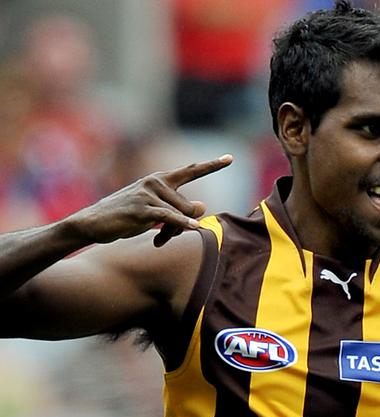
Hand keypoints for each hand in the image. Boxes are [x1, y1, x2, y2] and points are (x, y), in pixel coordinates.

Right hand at [68, 154, 232, 245]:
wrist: (93, 224)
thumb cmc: (125, 218)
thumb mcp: (155, 212)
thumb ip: (179, 209)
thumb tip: (204, 207)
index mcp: (160, 180)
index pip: (191, 171)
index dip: (212, 165)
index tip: (230, 158)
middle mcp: (156, 182)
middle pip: (190, 206)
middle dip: (183, 225)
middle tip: (166, 237)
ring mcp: (149, 194)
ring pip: (181, 216)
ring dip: (174, 233)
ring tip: (159, 240)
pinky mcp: (142, 209)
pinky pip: (170, 218)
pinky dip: (183, 224)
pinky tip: (194, 228)